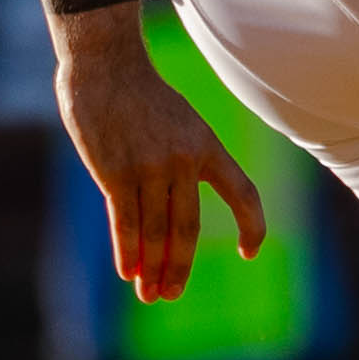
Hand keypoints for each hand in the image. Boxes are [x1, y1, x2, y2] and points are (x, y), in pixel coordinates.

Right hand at [55, 7, 266, 303]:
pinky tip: (129, 272)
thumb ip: (184, 160)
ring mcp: (151, 168)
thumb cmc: (140, 93)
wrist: (106, 64)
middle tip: (171, 295)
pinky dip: (128, 251)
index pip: (244, 193)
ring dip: (153, 268)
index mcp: (208, 146)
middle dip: (180, 267)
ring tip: (149, 294)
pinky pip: (125, 223)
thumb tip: (174, 206)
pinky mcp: (117, 174)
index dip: (252, 225)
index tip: (249, 252)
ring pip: (155, 232)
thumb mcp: (178, 122)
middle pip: (188, 228)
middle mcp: (185, 160)